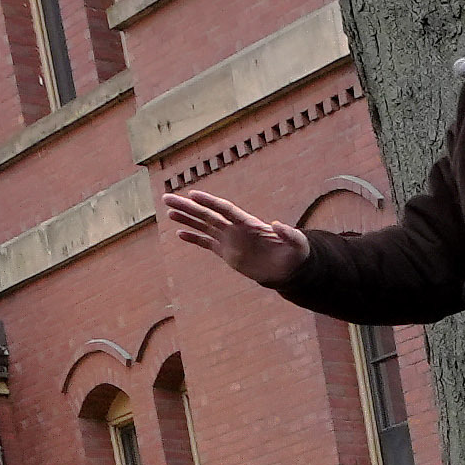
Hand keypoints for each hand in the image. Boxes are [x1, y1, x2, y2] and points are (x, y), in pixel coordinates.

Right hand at [157, 185, 303, 285]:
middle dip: (188, 206)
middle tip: (167, 198)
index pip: (225, 209)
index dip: (210, 202)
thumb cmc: (295, 253)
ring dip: (186, 219)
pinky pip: (206, 243)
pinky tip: (179, 233)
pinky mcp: (227, 253)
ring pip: (203, 226)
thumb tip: (277, 224)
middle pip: (208, 214)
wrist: (289, 269)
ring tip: (168, 211)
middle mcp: (235, 228)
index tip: (193, 195)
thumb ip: (289, 233)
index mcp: (249, 223)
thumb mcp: (297, 243)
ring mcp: (230, 239)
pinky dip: (194, 238)